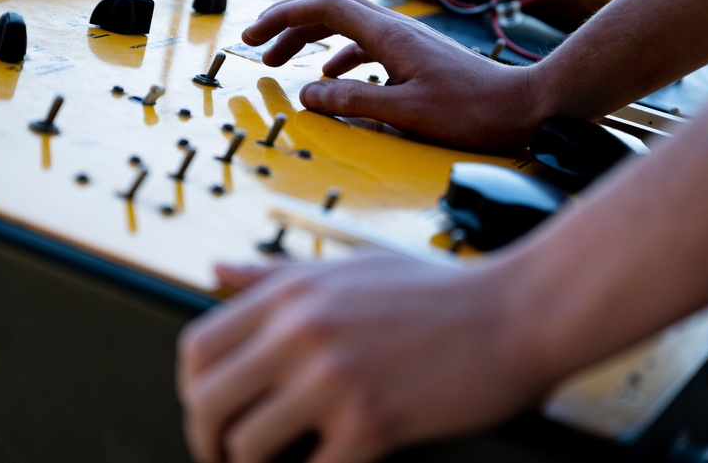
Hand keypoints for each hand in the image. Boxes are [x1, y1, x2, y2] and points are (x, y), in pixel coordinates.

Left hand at [177, 254, 550, 462]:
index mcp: (290, 292)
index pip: (198, 346)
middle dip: (205, 439)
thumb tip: (216, 273)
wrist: (515, 311)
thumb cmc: (434, 290)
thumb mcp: (345, 264)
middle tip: (226, 456)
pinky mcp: (372, 421)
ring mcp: (334, 377)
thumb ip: (272, 274)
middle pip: (206, 398)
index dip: (192, 389)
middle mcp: (301, 331)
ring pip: (246, 444)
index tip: (211, 410)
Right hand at [242, 0, 540, 148]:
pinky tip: (330, 78)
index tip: (251, 37)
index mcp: (388, 35)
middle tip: (256, 47)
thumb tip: (306, 95)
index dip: (281, 17)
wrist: (526, 105)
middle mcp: (394, 29)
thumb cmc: (472, 111)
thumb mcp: (406, 111)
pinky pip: (364, 46)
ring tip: (282, 64)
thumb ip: (352, 102)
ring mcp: (406, 40)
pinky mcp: (415, 56)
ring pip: (344, 27)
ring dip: (309, 41)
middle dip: (288, 24)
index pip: (322, 8)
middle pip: (328, 9)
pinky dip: (338, 57)